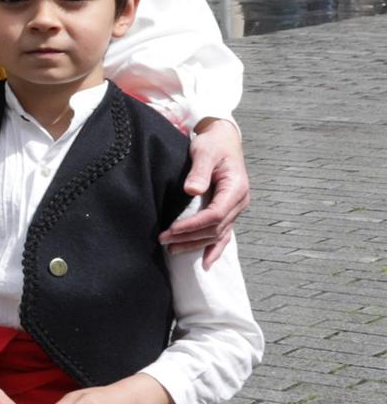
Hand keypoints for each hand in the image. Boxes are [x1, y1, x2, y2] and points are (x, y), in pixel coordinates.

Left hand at [161, 118, 248, 266]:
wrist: (224, 140)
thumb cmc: (213, 144)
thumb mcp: (204, 152)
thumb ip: (199, 171)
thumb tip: (192, 190)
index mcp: (236, 188)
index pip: (215, 215)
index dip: (193, 225)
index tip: (172, 230)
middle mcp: (239, 202)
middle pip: (215, 228)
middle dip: (189, 237)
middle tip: (164, 241)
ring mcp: (235, 208)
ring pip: (218, 234)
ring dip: (196, 244)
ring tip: (172, 250)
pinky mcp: (228, 211)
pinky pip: (223, 234)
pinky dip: (214, 249)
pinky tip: (205, 263)